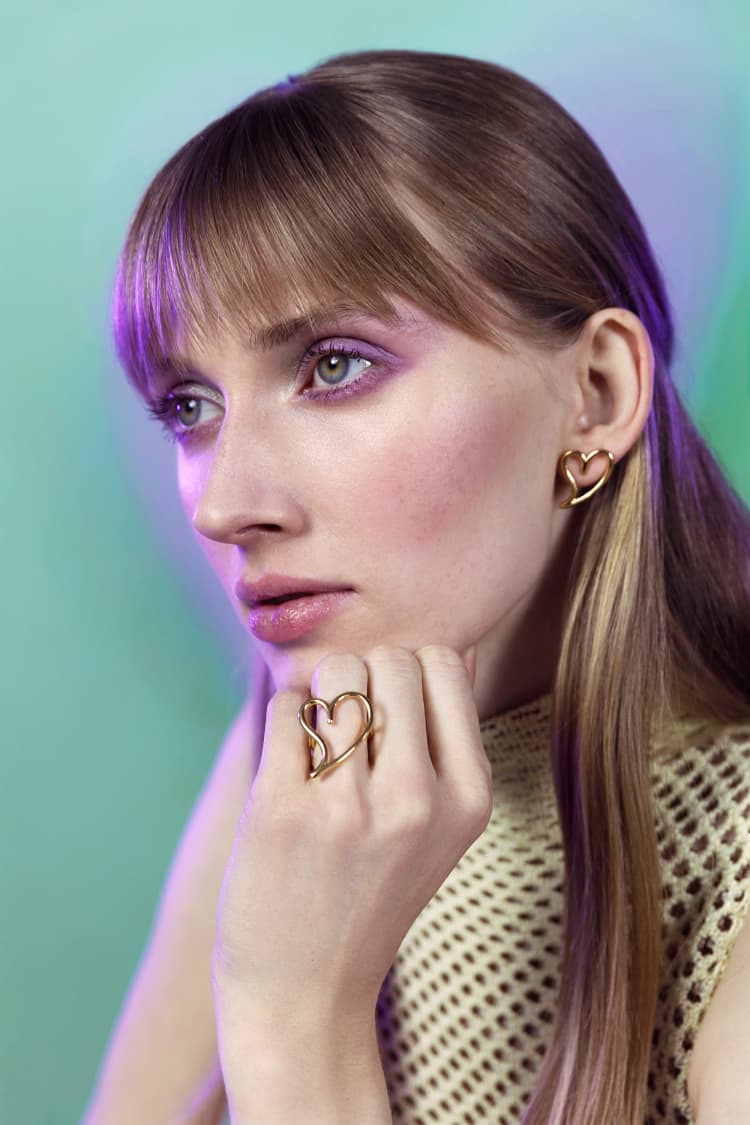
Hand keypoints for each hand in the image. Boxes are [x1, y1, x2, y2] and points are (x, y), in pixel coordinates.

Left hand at [211, 643, 490, 1043]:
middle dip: (365, 678)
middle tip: (349, 732)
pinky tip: (289, 767)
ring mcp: (348, 807)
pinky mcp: (281, 809)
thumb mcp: (441, 826)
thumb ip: (451, 736)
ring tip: (319, 745)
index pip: (444, 662)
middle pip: (391, 658)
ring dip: (321, 695)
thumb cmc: (372, 891)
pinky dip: (283, 722)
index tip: (390, 715)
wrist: (305, 993)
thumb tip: (464, 646)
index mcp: (468, 797)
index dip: (409, 673)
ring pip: (337, 671)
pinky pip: (284, 704)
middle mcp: (418, 800)